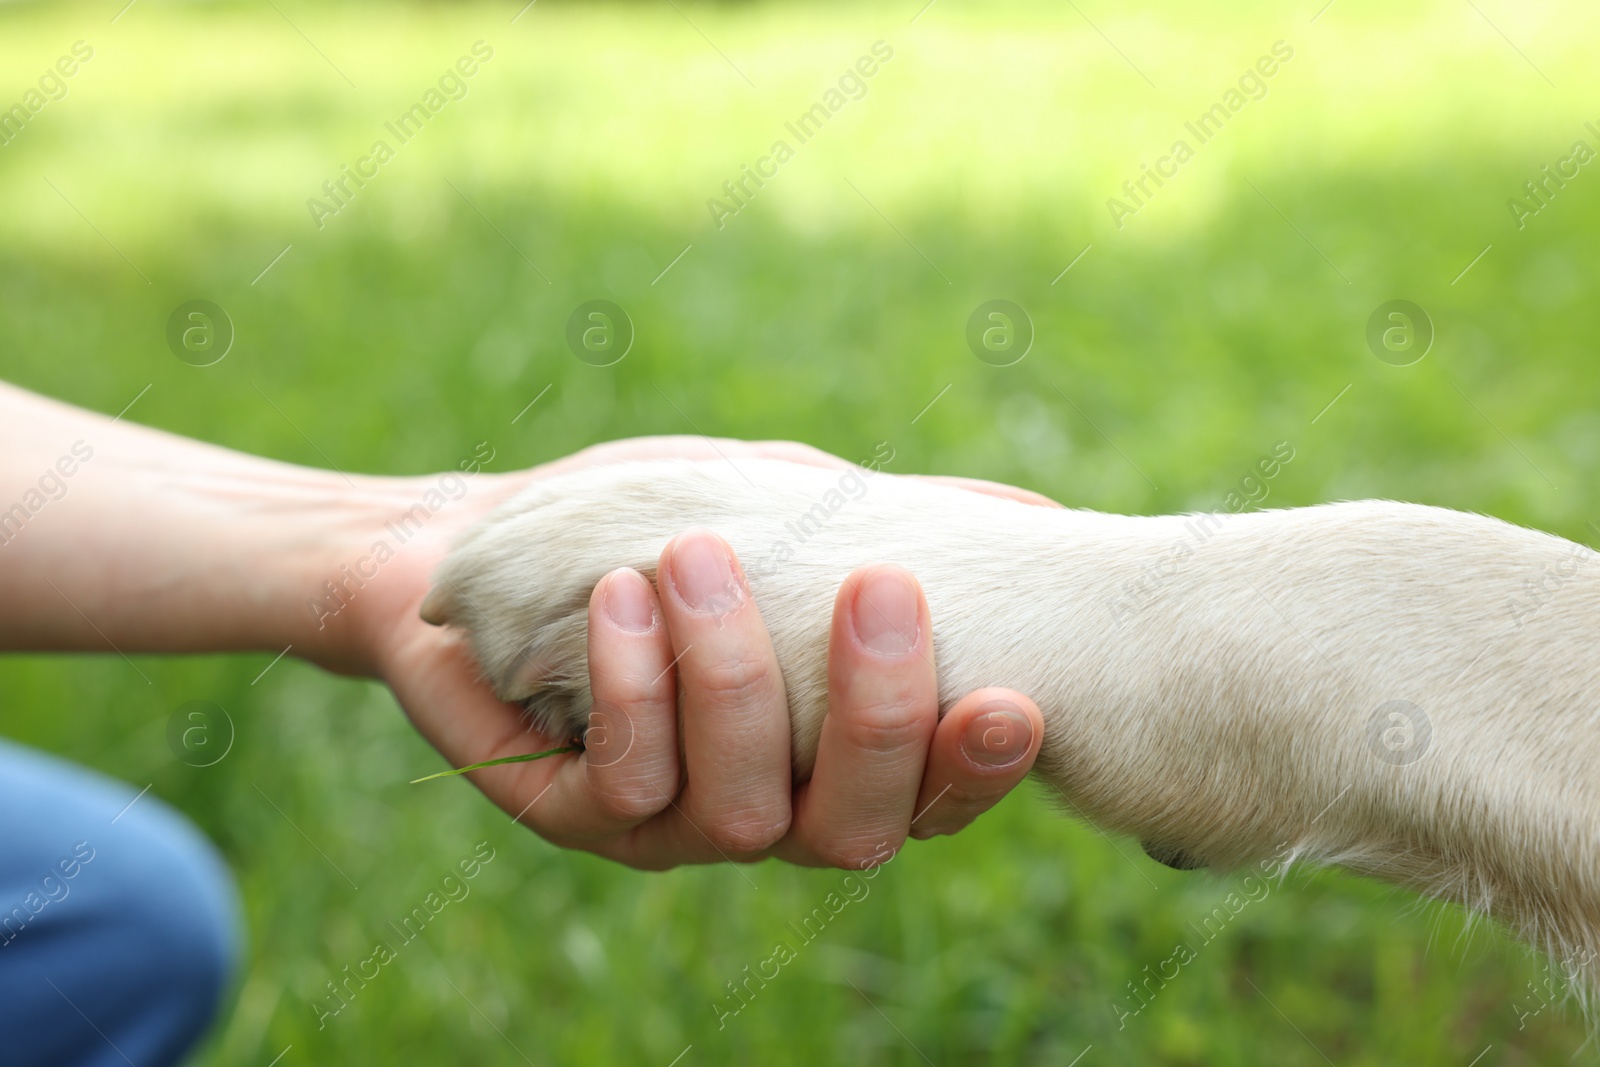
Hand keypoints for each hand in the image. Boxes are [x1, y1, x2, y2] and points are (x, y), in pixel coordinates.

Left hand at [347, 437, 1052, 868]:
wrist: (497, 538)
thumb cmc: (665, 523)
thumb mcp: (785, 502)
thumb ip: (890, 518)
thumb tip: (1037, 517)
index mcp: (839, 756)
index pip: (934, 796)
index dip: (976, 767)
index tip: (1009, 697)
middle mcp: (775, 807)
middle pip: (855, 828)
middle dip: (876, 717)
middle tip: (876, 588)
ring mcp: (677, 823)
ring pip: (742, 814)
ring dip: (733, 679)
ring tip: (699, 558)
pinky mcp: (578, 813)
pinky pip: (626, 783)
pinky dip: (632, 690)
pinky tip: (619, 595)